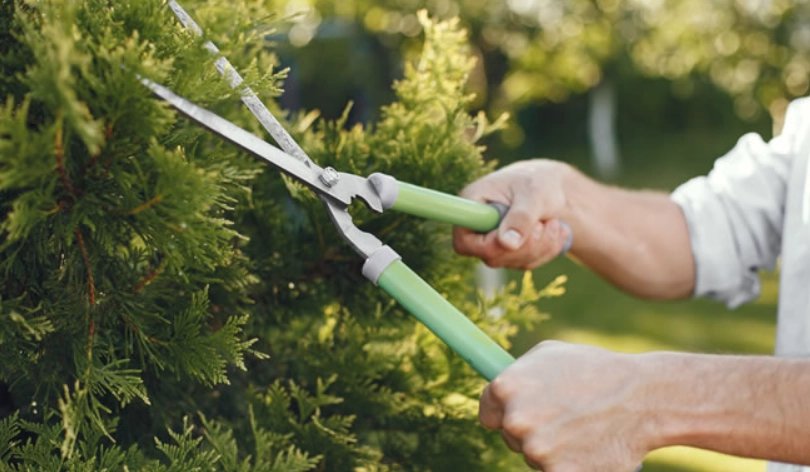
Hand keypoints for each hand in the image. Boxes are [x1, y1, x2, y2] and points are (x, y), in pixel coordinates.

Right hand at [453, 159, 572, 269]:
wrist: (551, 186)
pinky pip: (527, 263)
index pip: (463, 241)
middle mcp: (477, 226)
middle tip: (544, 223)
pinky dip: (547, 250)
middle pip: (492, 256)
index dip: (488, 246)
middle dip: (526, 244)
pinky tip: (556, 231)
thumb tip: (508, 244)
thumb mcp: (534, 193)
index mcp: (472, 204)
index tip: (514, 235)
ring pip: (513, 261)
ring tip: (553, 221)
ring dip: (541, 246)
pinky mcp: (509, 252)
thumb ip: (521, 217)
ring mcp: (492, 242)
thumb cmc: (539, 181)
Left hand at [479, 341, 653, 470]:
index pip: (487, 414)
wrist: (642, 398)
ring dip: (552, 449)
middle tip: (564, 418)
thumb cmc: (596, 370)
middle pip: (511, 437)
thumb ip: (518, 372)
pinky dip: (571, 465)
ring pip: (534, 456)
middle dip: (532, 430)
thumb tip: (498, 389)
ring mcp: (537, 450)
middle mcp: (516, 420)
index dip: (504, 414)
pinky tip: (588, 449)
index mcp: (505, 388)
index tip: (523, 414)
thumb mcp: (549, 354)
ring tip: (582, 429)